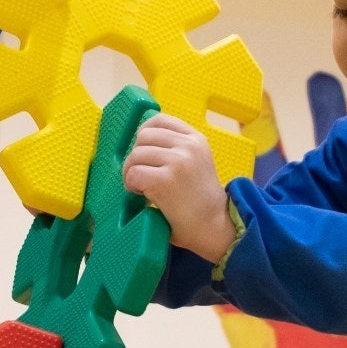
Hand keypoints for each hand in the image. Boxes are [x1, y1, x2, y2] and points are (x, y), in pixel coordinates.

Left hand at [122, 114, 233, 262]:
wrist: (215, 227)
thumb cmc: (200, 201)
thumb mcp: (196, 163)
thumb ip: (176, 149)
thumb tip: (141, 141)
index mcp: (196, 139)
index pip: (158, 120)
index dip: (144, 136)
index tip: (145, 154)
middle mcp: (188, 146)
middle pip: (142, 137)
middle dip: (136, 157)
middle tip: (142, 177)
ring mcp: (177, 162)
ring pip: (135, 155)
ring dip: (131, 173)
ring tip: (143, 189)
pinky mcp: (164, 180)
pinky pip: (133, 174)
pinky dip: (132, 187)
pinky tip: (144, 197)